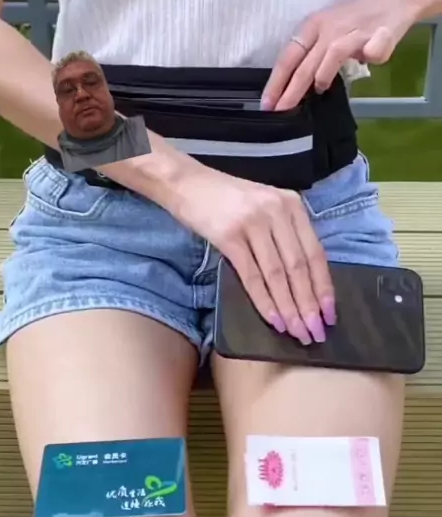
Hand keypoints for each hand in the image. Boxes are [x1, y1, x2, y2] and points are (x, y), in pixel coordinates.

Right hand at [175, 167, 335, 343]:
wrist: (187, 183)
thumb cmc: (226, 198)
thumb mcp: (265, 206)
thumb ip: (285, 233)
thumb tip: (303, 280)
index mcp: (291, 205)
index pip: (315, 252)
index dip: (324, 287)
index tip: (330, 314)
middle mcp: (277, 212)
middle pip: (299, 266)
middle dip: (309, 304)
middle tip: (316, 333)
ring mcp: (253, 223)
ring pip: (278, 275)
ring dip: (289, 308)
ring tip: (298, 332)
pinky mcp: (229, 236)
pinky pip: (252, 276)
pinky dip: (265, 301)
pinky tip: (273, 320)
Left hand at [261, 0, 418, 110]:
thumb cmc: (354, 18)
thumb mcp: (326, 31)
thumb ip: (313, 56)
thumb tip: (296, 86)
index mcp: (312, 27)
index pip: (288, 58)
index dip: (277, 82)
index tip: (267, 104)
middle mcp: (329, 28)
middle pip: (306, 63)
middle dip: (292, 90)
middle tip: (281, 110)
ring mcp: (354, 30)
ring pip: (333, 55)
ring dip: (323, 76)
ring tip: (319, 90)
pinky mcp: (380, 33)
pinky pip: (372, 50)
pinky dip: (371, 56)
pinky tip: (367, 60)